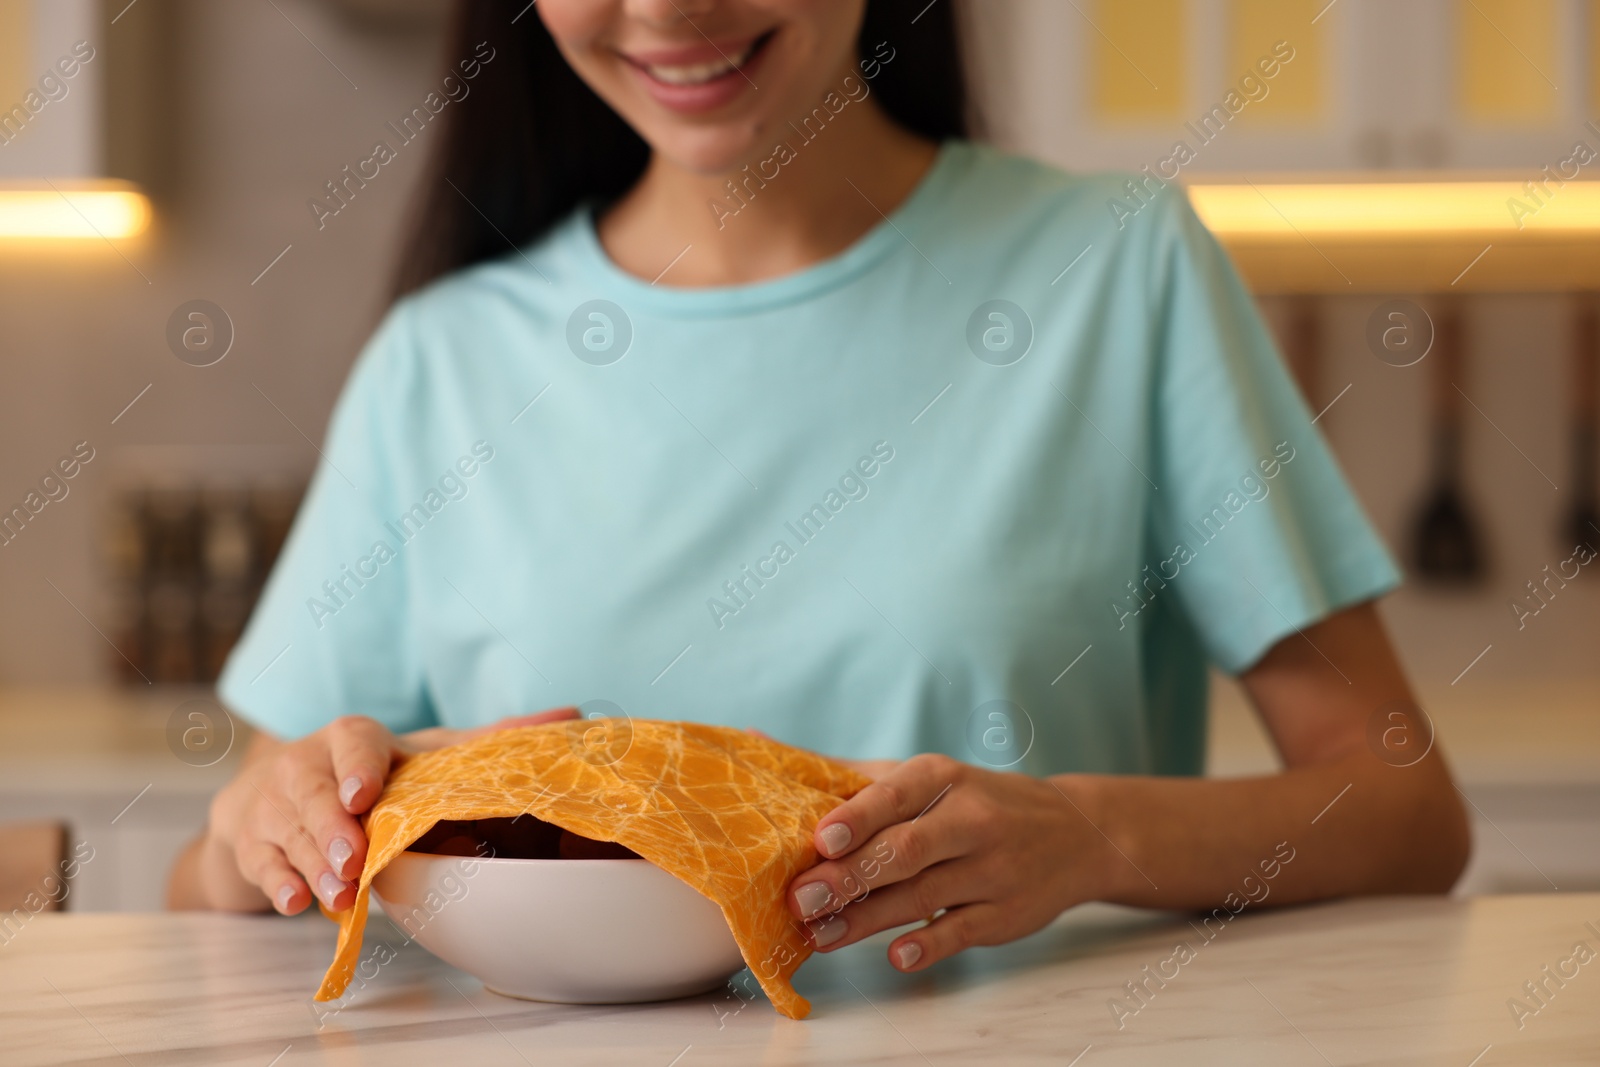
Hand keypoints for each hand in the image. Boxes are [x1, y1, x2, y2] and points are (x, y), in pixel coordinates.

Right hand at [199, 707, 576, 915]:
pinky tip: (296, 902)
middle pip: (313, 793)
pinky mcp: (250, 839)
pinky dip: (276, 882)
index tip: (366, 797)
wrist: (277, 793)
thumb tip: (573, 713)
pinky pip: (259, 860)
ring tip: (340, 898)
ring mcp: (272, 803)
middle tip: (358, 863)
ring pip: (286, 831)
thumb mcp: (427, 753)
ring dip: (313, 864)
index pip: (353, 741)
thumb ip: (490, 739)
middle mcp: (307, 764)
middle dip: (332, 831)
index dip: (358, 767)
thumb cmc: (371, 774)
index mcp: (353, 738)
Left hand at [786, 753, 1105, 971]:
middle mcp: (971, 819)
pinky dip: (929, 945)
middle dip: (851, 876)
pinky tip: (895, 955)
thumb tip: (758, 740)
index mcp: (943, 778)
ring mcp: (992, 869)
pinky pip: (962, 932)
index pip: (895, 795)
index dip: (857, 818)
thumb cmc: (973, 801)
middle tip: (801, 898)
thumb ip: (846, 773)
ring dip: (868, 918)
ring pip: (924, 896)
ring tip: (820, 933)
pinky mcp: (1005, 915)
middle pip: (906, 850)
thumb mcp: (924, 777)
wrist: (1074, 833)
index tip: (819, 839)